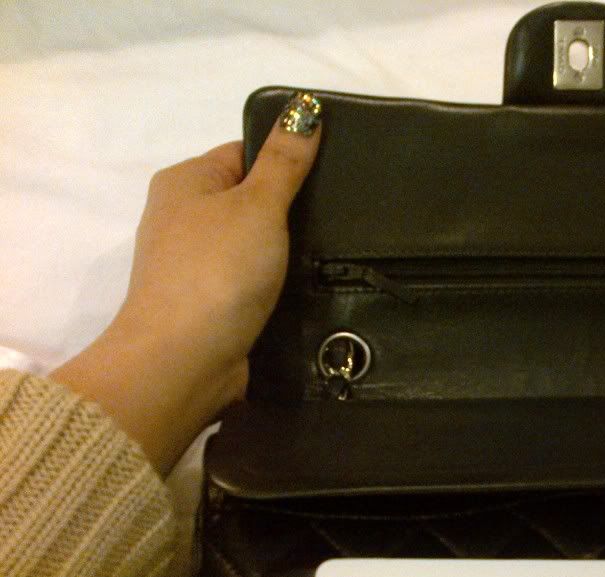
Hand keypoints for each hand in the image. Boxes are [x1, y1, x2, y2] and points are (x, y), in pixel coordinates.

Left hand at [52, 93, 322, 473]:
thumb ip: (285, 161)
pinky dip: (278, 286)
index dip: (287, 161)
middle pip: (250, 200)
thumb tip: (306, 109)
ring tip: (337, 254)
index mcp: (185, 181)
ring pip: (255, 246)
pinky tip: (312, 289)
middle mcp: (183, 218)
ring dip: (289, 253)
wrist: (182, 360)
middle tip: (343, 218)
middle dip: (293, 210)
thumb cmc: (218, 270)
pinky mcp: (211, 305)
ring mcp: (194, 266)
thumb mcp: (258, 204)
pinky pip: (253, 283)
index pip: (244, 153)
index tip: (333, 177)